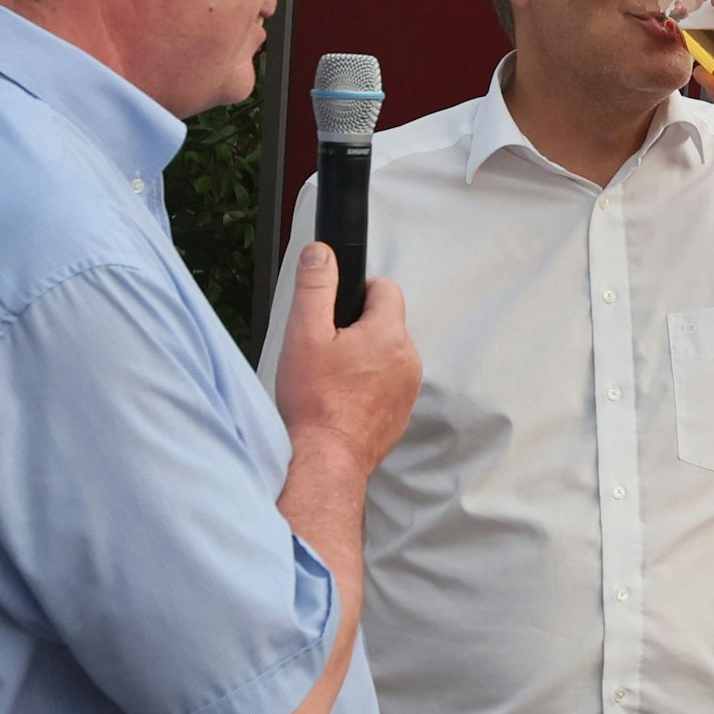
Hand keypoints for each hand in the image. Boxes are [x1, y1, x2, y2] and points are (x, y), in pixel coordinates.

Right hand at [272, 243, 422, 477]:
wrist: (327, 459)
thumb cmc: (315, 403)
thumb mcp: (304, 334)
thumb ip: (315, 287)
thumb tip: (322, 253)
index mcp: (389, 333)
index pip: (385, 288)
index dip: (357, 293)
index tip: (334, 313)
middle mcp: (408, 358)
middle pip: (386, 322)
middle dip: (357, 327)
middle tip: (326, 349)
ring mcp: (408, 387)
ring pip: (387, 353)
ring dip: (363, 357)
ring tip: (332, 376)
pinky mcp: (402, 411)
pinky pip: (388, 382)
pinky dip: (368, 384)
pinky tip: (342, 397)